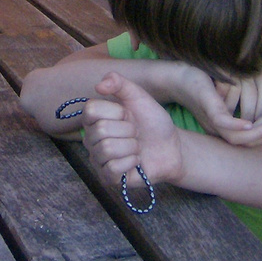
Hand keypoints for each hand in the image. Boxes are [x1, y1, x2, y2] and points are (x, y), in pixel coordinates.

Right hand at [83, 72, 185, 188]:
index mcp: (94, 117)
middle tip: (135, 133)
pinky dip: (131, 161)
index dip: (115, 111)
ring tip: (136, 147)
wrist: (171, 147)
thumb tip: (99, 85)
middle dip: (128, 130)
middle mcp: (91, 138)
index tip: (128, 114)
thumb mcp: (138, 97)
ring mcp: (98, 158)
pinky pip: (112, 168)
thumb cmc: (152, 122)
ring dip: (131, 146)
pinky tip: (136, 160)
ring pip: (106, 149)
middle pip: (101, 130)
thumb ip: (119, 83)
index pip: (91, 109)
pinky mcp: (107, 177)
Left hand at [170, 70, 261, 147]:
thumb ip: (256, 92)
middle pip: (249, 141)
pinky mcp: (208, 111)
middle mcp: (220, 129)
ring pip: (239, 137)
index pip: (252, 138)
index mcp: (227, 127)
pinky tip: (250, 123)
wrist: (177, 74)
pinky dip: (237, 127)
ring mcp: (213, 122)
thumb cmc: (205, 80)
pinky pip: (224, 125)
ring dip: (260, 130)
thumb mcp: (235, 87)